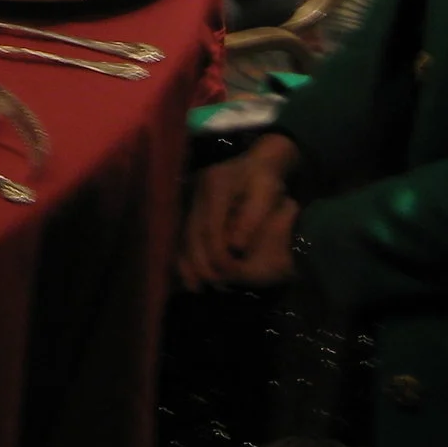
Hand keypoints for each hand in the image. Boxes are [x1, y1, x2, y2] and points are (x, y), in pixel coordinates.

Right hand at [178, 131, 298, 291]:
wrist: (257, 160)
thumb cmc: (265, 178)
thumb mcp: (266, 193)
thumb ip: (252, 218)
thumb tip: (236, 247)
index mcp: (215, 186)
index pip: (210, 226)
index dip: (216, 253)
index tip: (227, 275)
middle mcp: (196, 191)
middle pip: (191, 233)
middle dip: (199, 263)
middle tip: (209, 286)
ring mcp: (189, 197)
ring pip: (181, 234)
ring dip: (186, 262)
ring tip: (194, 286)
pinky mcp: (188, 205)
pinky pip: (181, 232)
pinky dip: (183, 253)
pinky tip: (187, 273)